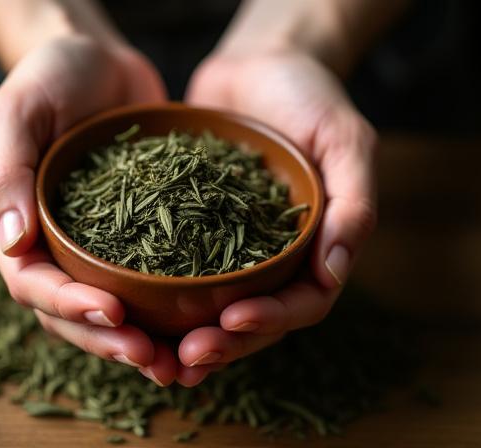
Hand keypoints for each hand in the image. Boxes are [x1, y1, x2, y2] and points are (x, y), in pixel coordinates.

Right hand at [0, 35, 177, 385]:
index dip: (69, 307)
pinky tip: (201, 322)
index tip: (114, 314)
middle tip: (154, 360)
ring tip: (180, 363)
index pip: (33, 283)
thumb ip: (6, 174)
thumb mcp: (19, 112)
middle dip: (110, 340)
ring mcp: (95, 246)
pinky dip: (168, 308)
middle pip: (73, 313)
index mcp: (14, 227)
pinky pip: (148, 280)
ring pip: (111, 309)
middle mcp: (53, 247)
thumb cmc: (50, 77)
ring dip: (142, 340)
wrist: (98, 60)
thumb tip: (12, 243)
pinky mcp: (135, 237)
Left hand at [178, 49, 376, 383]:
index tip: (232, 320)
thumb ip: (352, 204)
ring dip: (184, 337)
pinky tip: (129, 311)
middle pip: (251, 318)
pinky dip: (157, 297)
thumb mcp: (344, 140)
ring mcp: (229, 247)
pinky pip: (174, 270)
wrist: (260, 64)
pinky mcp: (190, 228)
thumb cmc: (311, 96)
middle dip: (221, 343)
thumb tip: (335, 273)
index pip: (301, 303)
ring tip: (153, 359)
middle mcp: (271, 258)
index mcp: (314, 249)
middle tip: (184, 360)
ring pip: (210, 308)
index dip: (270, 320)